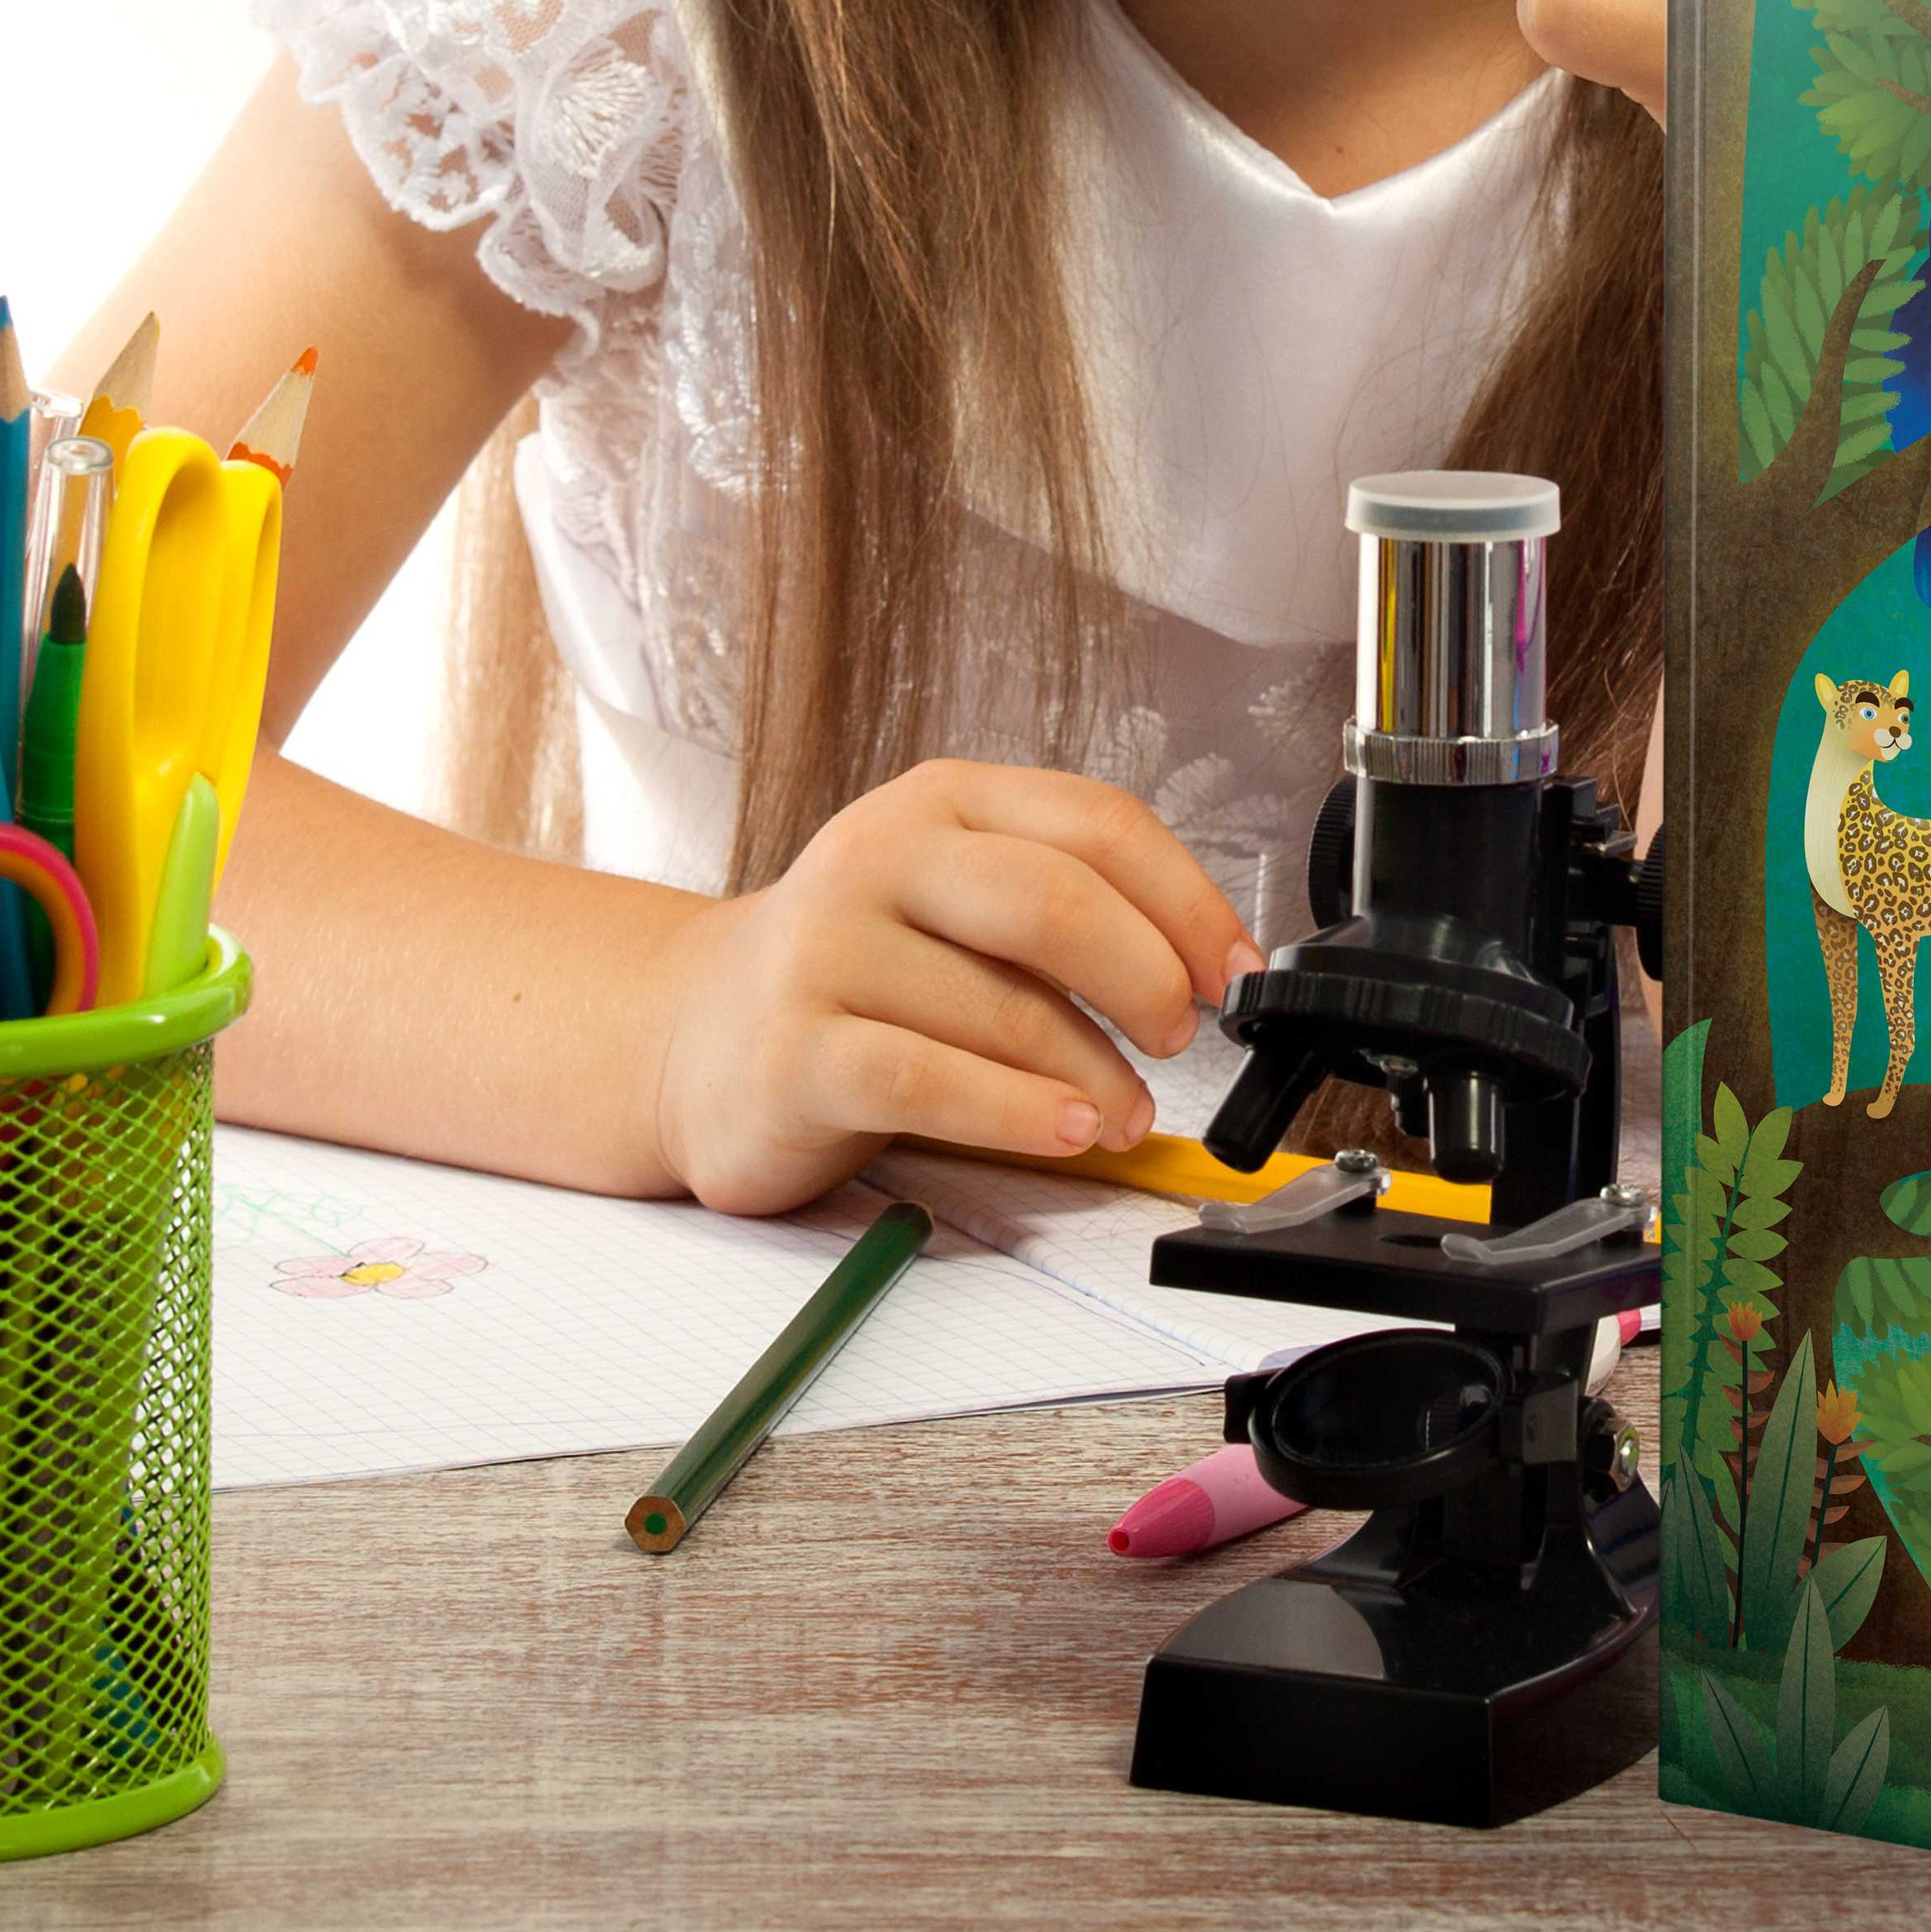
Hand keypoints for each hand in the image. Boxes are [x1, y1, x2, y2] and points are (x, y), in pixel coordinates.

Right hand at [641, 759, 1260, 1214]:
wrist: (696, 1035)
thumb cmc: (857, 977)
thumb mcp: (956, 905)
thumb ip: (1063, 913)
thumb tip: (1204, 969)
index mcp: (940, 801)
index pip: (1097, 823)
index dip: (1189, 901)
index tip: (1234, 970)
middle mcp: (878, 855)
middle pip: (1055, 899)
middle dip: (1145, 978)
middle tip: (1178, 1034)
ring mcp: (827, 948)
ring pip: (1005, 1010)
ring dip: (1094, 1076)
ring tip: (1120, 1111)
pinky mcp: (794, 1048)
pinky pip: (930, 1081)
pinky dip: (1016, 1113)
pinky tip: (1060, 1129)